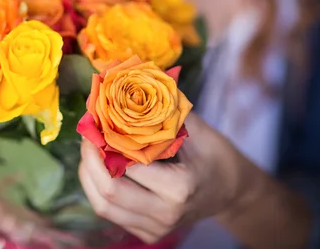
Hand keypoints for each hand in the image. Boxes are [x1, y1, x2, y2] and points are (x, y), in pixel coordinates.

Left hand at [78, 112, 262, 243]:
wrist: (232, 190)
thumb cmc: (214, 154)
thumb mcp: (196, 129)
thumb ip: (162, 111)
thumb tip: (128, 86)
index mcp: (180, 187)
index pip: (128, 166)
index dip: (105, 143)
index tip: (97, 121)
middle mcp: (166, 213)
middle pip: (109, 191)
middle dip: (90, 160)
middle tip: (87, 135)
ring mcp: (157, 228)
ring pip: (103, 206)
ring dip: (89, 175)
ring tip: (89, 149)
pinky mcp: (148, 233)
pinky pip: (110, 213)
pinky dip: (97, 189)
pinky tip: (99, 167)